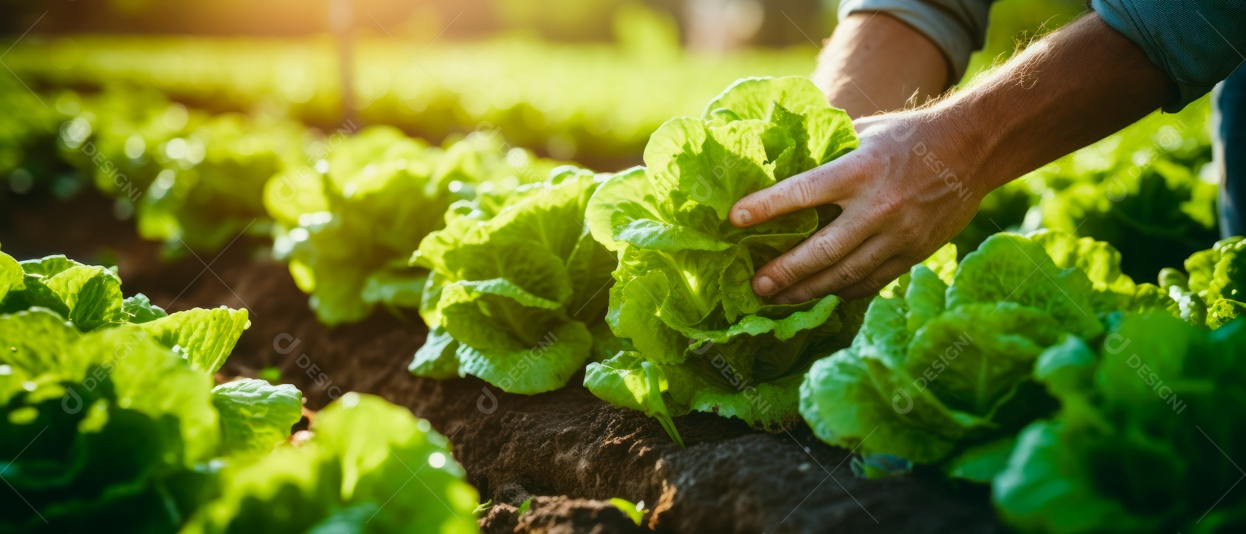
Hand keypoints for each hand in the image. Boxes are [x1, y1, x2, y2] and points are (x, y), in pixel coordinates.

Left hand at [730, 112, 987, 302]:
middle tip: (755, 285)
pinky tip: (820, 295)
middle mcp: (877, 207)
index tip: (735, 219)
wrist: (972, 149)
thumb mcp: (863, 130)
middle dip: (784, 272)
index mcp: (859, 169)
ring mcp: (898, 235)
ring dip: (807, 291)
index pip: (803, 192)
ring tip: (778, 299)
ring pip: (844, 276)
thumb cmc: (906, 136)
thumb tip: (777, 159)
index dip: (766, 207)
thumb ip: (824, 149)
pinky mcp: (913, 253)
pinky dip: (842, 292)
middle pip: (822, 251)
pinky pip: (871, 282)